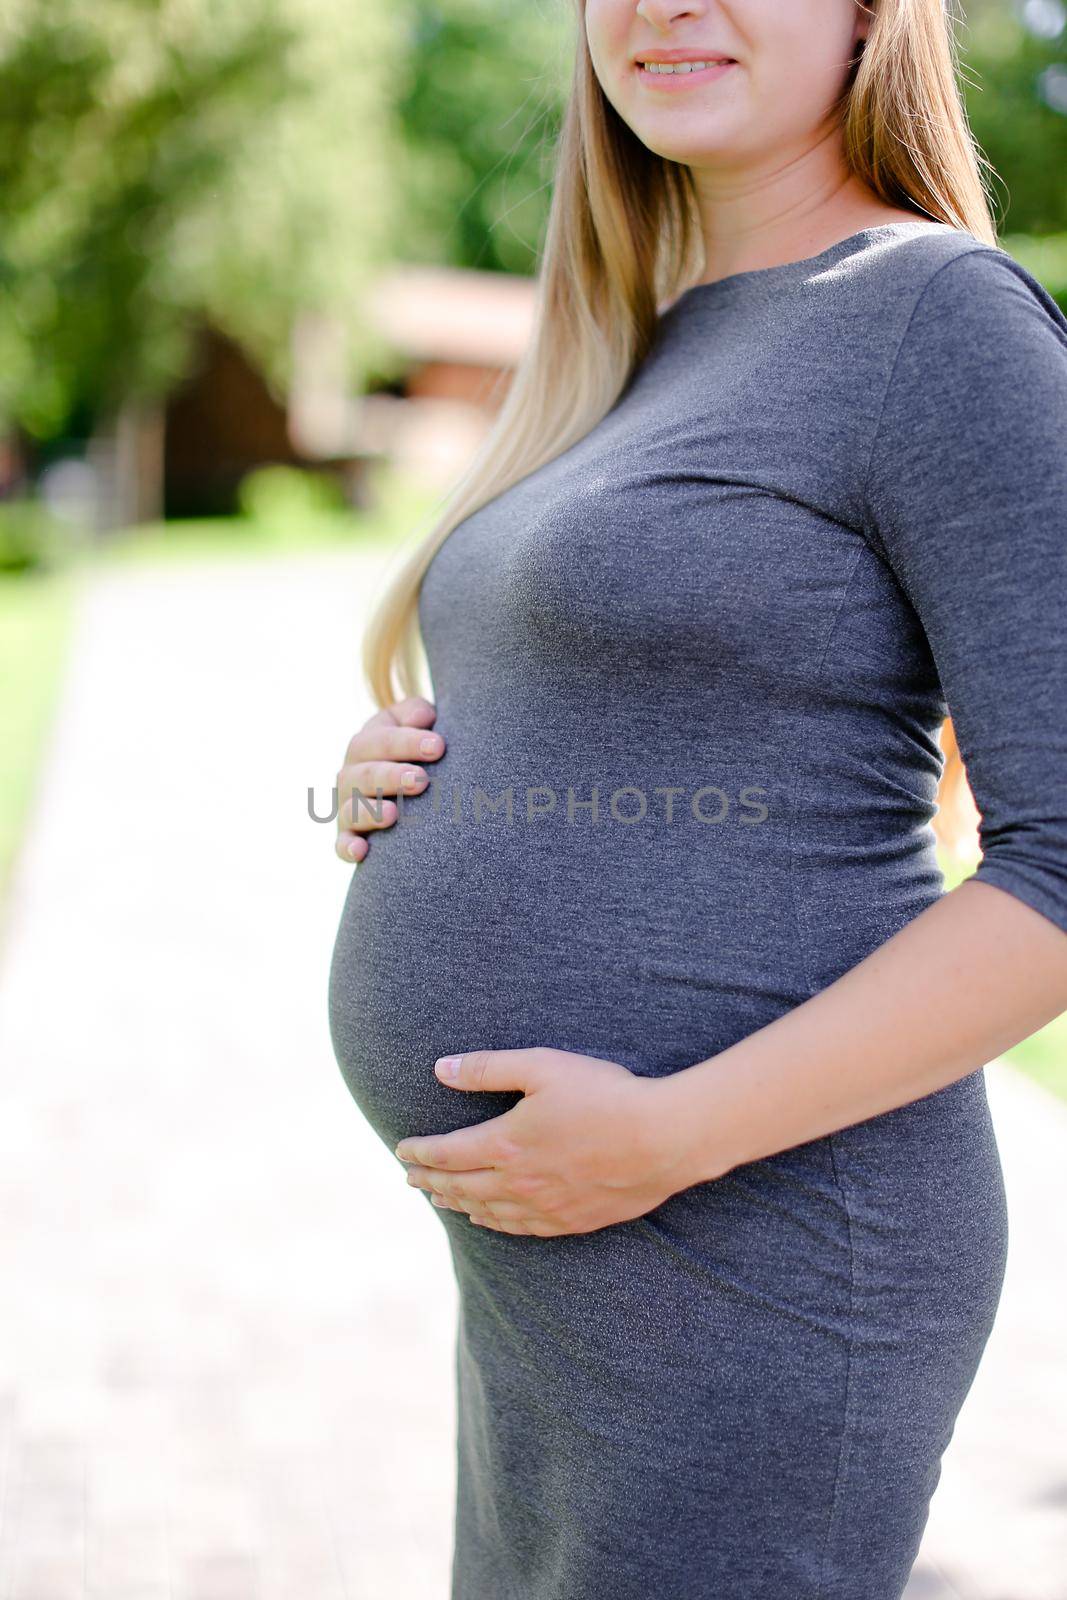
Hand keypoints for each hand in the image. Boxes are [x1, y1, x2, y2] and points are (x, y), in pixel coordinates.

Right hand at [335, 695, 445, 862]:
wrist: (406, 784)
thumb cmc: (416, 750)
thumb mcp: (415, 725)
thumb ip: (416, 713)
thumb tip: (423, 717)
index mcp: (367, 743)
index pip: (381, 740)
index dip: (408, 742)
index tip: (439, 746)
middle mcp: (352, 774)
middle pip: (365, 775)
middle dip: (392, 777)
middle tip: (421, 780)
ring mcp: (347, 806)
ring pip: (351, 809)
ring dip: (370, 812)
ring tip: (393, 814)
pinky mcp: (348, 836)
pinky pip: (342, 844)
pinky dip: (348, 848)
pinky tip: (362, 852)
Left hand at [393, 1047, 694, 1235]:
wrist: (663, 1139)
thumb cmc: (604, 1095)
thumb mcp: (542, 1066)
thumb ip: (487, 1068)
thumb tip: (440, 1068)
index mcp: (507, 1144)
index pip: (448, 1153)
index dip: (420, 1153)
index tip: (401, 1150)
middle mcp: (518, 1182)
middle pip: (460, 1187)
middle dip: (430, 1181)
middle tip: (410, 1178)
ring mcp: (545, 1207)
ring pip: (487, 1212)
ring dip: (457, 1204)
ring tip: (439, 1199)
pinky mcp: (571, 1221)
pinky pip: (519, 1228)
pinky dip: (493, 1223)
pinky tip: (486, 1220)